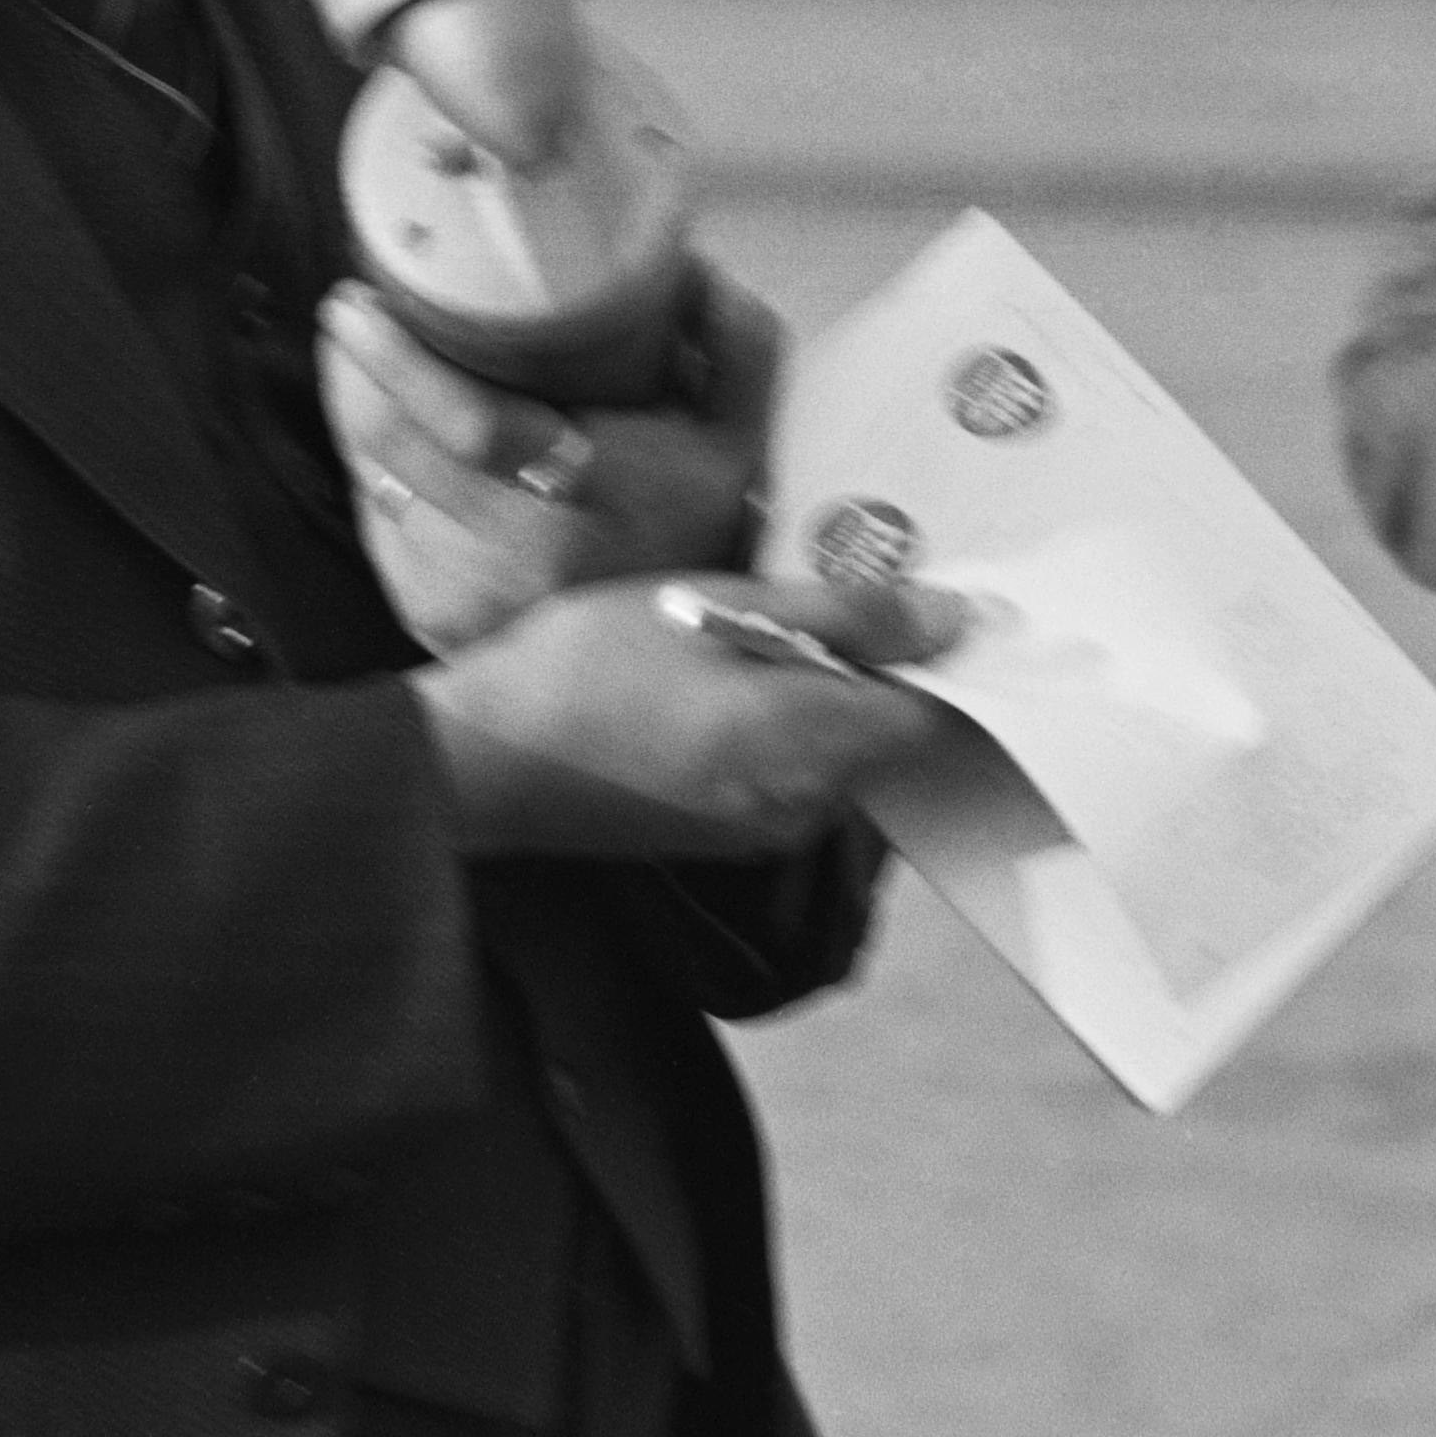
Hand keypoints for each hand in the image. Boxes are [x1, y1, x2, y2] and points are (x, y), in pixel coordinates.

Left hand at [320, 265, 778, 653]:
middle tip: (351, 312)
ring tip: (358, 356)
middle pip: (396, 447)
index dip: (403, 362)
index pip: (473, 425)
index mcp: (596, 500)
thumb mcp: (740, 428)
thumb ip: (733, 340)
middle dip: (355, 368)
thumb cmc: (699, 514)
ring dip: (353, 410)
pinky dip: (371, 467)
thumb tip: (685, 266)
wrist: (681, 640)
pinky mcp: (434, 616)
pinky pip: (375, 520)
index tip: (366, 303)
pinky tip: (385, 433)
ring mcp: (471, 596)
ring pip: (373, 479)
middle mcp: (524, 559)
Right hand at [413, 572, 965, 858]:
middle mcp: (805, 808)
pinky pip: (784, 774)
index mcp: (814, 747)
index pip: (932, 712)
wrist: (482, 761)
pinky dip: (769, 725)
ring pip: (830, 751)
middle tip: (788, 598)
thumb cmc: (592, 669)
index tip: (895, 598)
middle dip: (861, 665)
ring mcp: (762, 833)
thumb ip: (846, 614)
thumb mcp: (719, 606)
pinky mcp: (722, 838)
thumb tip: (953, 617)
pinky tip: (706, 680)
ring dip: (808, 692)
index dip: (929, 652)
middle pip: (881, 732)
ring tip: (734, 632)